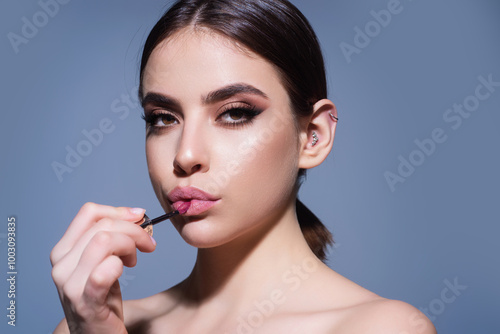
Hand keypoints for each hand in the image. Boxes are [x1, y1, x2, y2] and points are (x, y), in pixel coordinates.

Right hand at [50, 202, 155, 332]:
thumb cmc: (102, 299)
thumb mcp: (102, 261)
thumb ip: (110, 237)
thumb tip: (135, 213)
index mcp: (64, 250)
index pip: (88, 212)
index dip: (118, 210)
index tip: (139, 217)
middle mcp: (61, 264)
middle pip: (102, 225)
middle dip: (133, 230)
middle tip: (147, 244)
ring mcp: (70, 284)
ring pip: (104, 240)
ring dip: (130, 245)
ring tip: (135, 260)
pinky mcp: (85, 302)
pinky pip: (103, 271)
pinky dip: (119, 265)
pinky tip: (125, 270)